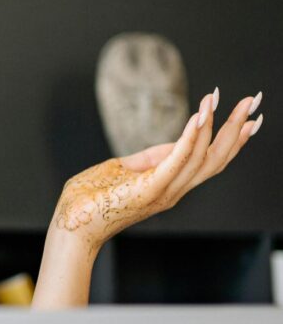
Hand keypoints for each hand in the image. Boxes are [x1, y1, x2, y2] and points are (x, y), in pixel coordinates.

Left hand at [52, 89, 263, 252]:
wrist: (69, 225)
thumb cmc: (89, 201)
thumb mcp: (122, 170)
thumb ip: (147, 159)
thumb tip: (170, 144)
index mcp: (168, 185)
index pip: (209, 161)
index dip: (231, 138)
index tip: (250, 116)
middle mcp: (172, 190)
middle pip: (216, 158)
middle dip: (236, 128)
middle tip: (253, 99)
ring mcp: (163, 192)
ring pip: (201, 157)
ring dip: (214, 125)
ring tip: (221, 98)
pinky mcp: (149, 190)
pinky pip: (176, 160)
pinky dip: (190, 138)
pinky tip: (200, 117)